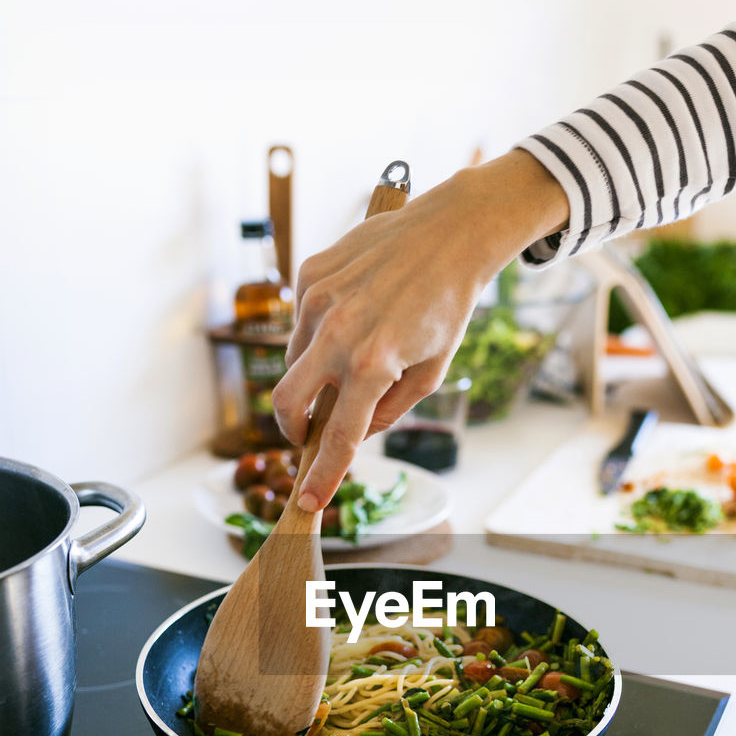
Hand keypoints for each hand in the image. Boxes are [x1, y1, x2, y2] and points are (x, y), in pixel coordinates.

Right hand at [272, 151, 568, 509]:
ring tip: (351, 354)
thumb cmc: (447, 306)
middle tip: (307, 434)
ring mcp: (317, 301)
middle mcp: (338, 333)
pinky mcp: (309, 275)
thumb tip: (355, 432)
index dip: (322, 476)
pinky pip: (300, 323)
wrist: (449, 232)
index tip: (307, 503)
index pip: (338, 437)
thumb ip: (389, 410)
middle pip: (287, 402)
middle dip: (292, 428)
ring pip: (293, 361)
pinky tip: (350, 317)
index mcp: (374, 363)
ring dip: (312, 373)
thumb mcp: (432, 371)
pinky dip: (317, 334)